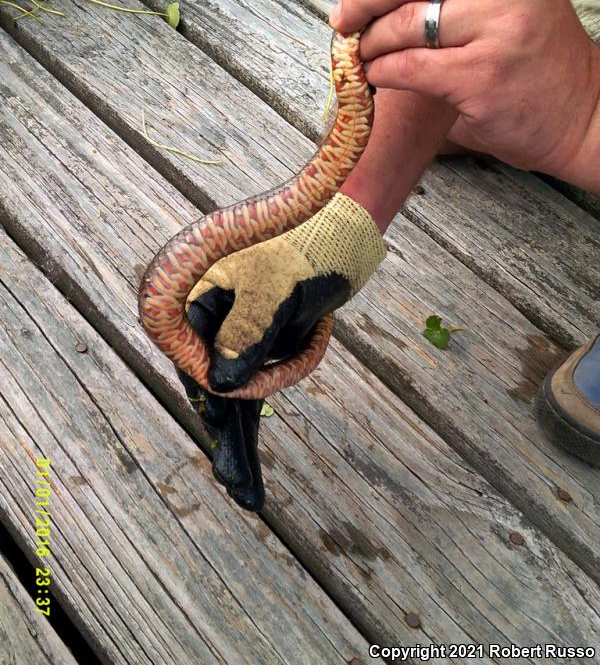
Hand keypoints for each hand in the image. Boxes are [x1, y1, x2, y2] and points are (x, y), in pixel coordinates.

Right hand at [177, 193, 384, 510]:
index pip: (192, 359)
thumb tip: (222, 387)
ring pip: (236, 396)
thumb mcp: (275, 288)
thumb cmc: (306, 247)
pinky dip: (260, 422)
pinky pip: (258, 388)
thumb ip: (247, 333)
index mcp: (193, 298)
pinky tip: (254, 462)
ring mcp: (233, 336)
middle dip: (228, 436)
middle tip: (237, 485)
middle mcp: (207, 320)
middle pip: (212, 386)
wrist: (340, 233)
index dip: (213, 390)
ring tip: (248, 492)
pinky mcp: (259, 346)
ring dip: (243, 440)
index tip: (231, 413)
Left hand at [330, 0, 599, 177]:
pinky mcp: (480, 76)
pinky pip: (407, 66)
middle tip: (344, 20)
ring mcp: (497, 27)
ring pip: (402, 24)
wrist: (578, 112)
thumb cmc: (534, 56)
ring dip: (370, 43)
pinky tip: (378, 76)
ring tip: (363, 55)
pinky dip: (381, 71)